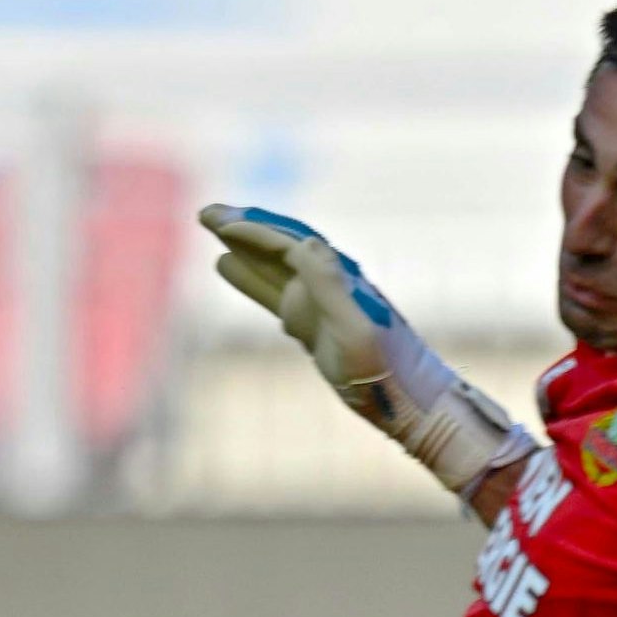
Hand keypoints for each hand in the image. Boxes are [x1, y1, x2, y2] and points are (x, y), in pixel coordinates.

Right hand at [200, 203, 526, 494]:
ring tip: (213, 231)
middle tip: (206, 213)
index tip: (221, 225)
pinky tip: (230, 268)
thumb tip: (305, 242)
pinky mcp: (313, 324)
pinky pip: (274, 293)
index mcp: (336, 279)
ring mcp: (318, 303)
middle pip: (278, 246)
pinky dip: (250, 277)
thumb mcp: (356, 329)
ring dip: (242, 247)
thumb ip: (330, 286)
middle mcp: (326, 283)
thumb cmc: (386, 371)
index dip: (254, 232)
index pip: (288, 245)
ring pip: (273, 266)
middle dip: (243, 228)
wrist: (410, 402)